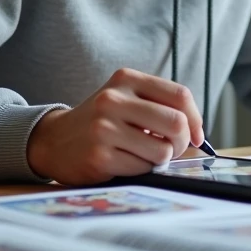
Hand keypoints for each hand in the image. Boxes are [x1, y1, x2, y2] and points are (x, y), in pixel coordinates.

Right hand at [26, 68, 204, 184]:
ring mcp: (104, 128)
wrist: (54, 140)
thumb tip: (197, 134)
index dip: (196, 118)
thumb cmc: (100, 122)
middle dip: (182, 143)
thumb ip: (158, 107)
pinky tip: (124, 162)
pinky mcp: (99, 156)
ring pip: (162, 150)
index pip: (179, 95)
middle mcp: (113, 99)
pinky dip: (141, 170)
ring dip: (160, 159)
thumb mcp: (125, 99)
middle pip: (176, 123)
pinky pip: (142, 168)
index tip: (195, 135)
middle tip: (172, 149)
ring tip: (143, 154)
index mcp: (125, 79)